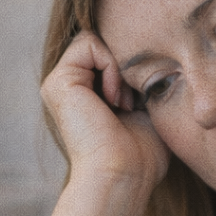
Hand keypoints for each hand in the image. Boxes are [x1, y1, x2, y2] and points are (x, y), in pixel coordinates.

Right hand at [41, 32, 168, 215]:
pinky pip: (89, 43)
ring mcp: (60, 84)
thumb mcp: (146, 109)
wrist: (123, 176)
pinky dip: (111, 65)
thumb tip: (157, 55)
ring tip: (125, 103)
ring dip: (120, 66)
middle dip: (127, 64)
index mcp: (85, 96)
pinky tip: (116, 99)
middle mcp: (69, 89)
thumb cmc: (141, 155)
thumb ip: (142, 82)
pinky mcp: (58, 82)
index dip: (134, 67)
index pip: (113, 54)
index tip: (141, 102)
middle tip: (135, 102)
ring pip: (97, 39)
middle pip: (105, 43)